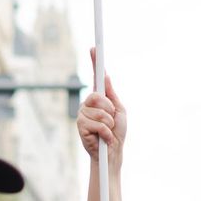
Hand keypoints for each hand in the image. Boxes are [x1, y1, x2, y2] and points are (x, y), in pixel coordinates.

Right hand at [76, 51, 126, 165]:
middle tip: (112, 119)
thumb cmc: (117, 132)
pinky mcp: (80, 127)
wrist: (112, 153)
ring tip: (108, 131)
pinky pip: (97, 124)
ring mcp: (83, 114)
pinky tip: (104, 138)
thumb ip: (112, 94)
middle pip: (96, 96)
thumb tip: (105, 76)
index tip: (94, 48)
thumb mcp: (119, 110)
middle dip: (109, 109)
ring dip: (109, 123)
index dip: (94, 62)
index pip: (96, 77)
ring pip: (99, 112)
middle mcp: (88, 104)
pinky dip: (105, 132)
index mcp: (99, 98)